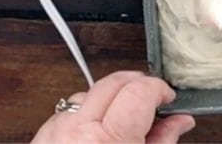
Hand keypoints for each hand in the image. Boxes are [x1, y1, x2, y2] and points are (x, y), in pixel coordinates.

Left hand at [32, 71, 194, 143]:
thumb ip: (163, 142)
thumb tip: (181, 121)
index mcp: (111, 139)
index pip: (141, 90)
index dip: (159, 88)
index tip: (167, 97)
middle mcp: (80, 131)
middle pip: (114, 82)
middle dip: (136, 84)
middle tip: (151, 100)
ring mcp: (56, 133)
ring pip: (88, 93)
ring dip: (109, 99)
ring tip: (122, 121)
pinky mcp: (40, 139)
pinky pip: (65, 111)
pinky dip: (83, 113)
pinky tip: (95, 131)